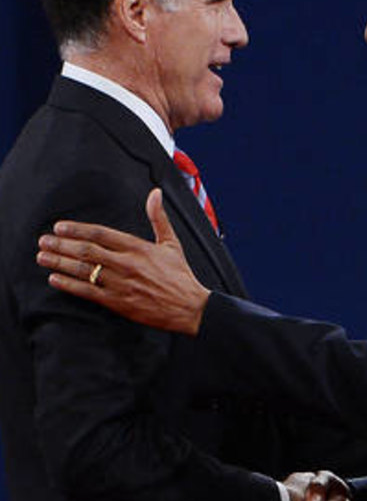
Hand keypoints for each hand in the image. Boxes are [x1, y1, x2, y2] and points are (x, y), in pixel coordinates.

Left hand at [37, 188, 208, 333]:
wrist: (189, 307)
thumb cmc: (180, 275)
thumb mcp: (171, 243)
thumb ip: (158, 217)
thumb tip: (155, 193)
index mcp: (138, 247)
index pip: (101, 233)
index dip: (77, 229)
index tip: (59, 226)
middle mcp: (126, 264)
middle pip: (87, 251)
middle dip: (61, 245)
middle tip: (43, 240)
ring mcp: (121, 284)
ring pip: (84, 271)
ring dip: (60, 263)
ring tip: (42, 257)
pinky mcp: (118, 303)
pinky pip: (88, 292)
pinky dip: (69, 285)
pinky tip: (55, 279)